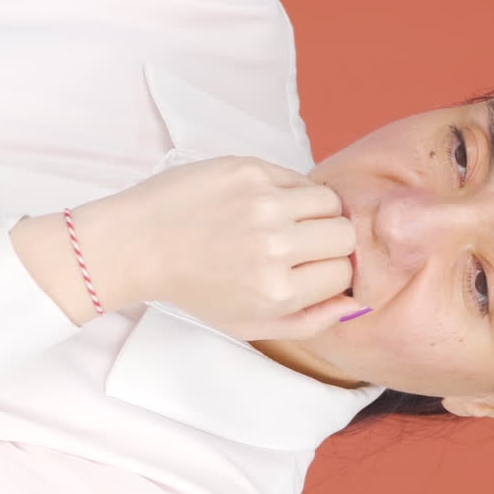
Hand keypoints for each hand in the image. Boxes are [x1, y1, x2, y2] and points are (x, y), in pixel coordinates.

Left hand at [111, 155, 369, 340]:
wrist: (138, 244)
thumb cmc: (193, 287)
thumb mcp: (248, 324)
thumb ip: (308, 321)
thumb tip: (355, 305)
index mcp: (276, 291)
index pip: (344, 274)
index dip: (331, 272)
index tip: (310, 270)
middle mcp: (274, 247)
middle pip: (345, 236)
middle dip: (332, 242)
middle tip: (302, 244)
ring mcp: (263, 204)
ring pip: (330, 202)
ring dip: (316, 213)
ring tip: (286, 221)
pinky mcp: (249, 169)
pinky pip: (299, 178)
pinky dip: (291, 191)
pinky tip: (263, 203)